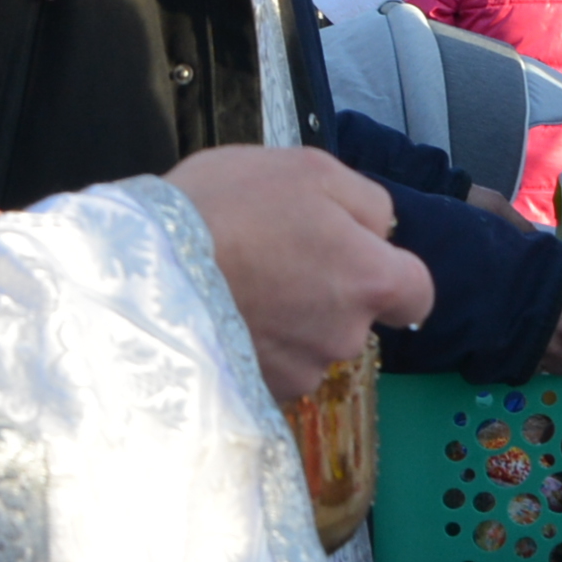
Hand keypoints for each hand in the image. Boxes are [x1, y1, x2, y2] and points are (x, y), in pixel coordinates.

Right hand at [166, 146, 435, 404]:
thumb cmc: (229, 206)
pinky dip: (256, 345)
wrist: (145, 266)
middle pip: (357, 317)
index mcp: (372, 279)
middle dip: (328, 292)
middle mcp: (346, 336)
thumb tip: (383, 229)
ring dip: (290, 321)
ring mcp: (300, 371)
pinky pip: (272, 367)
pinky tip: (223, 312)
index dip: (390, 273)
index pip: (416, 293)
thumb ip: (367, 200)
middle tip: (277, 257)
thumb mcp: (308, 169)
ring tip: (242, 283)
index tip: (355, 257)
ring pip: (312, 345)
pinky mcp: (258, 392)